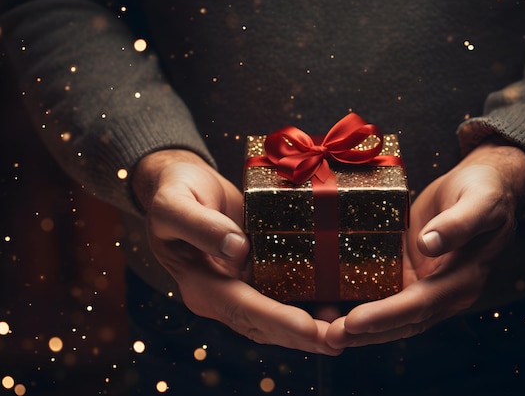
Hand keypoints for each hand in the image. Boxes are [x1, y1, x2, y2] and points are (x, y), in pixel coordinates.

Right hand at [132, 149, 341, 354]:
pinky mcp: (254, 276)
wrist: (181, 185)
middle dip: (303, 336)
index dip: (277, 320)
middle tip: (342, 340)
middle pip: (263, 325)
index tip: (311, 329)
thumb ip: (201, 226)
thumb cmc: (175, 192)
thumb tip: (237, 249)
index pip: (242, 309)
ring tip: (347, 331)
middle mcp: (221, 295)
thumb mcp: (176, 204)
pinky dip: (308, 307)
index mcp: (200, 284)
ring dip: (310, 330)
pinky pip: (282, 298)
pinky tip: (337, 305)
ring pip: (275, 319)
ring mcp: (239, 288)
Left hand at [326, 138, 524, 347]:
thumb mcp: (480, 201)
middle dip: (366, 333)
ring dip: (360, 328)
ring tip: (324, 330)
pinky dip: (361, 304)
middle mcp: (443, 290)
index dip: (387, 315)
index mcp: (463, 278)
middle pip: (403, 321)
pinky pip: (385, 295)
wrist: (482, 185)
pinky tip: (333, 306)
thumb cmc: (485, 191)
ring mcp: (425, 285)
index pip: (421, 304)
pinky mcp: (410, 274)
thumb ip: (458, 224)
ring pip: (392, 316)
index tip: (354, 322)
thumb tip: (429, 245)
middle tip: (329, 337)